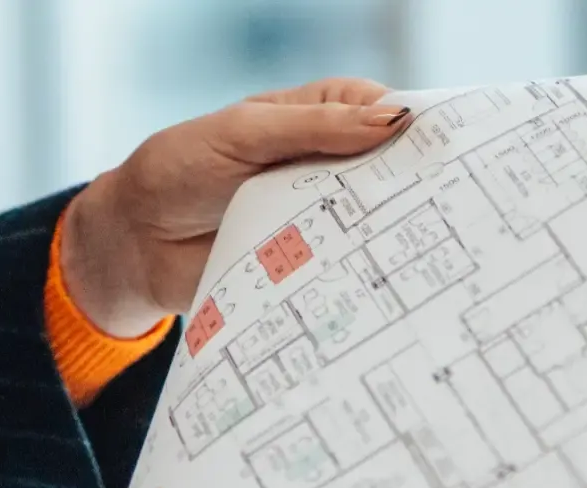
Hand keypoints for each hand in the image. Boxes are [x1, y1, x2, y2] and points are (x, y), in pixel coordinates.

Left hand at [62, 79, 414, 335]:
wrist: (132, 243)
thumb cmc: (179, 169)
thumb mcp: (244, 134)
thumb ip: (313, 127)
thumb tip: (391, 120)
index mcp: (316, 116)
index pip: (381, 111)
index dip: (414, 125)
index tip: (448, 144)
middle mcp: (326, 163)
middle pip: (388, 168)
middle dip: (417, 182)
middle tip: (453, 198)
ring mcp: (319, 215)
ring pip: (373, 219)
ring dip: (394, 229)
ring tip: (428, 242)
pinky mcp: (308, 261)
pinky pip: (345, 263)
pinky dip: (362, 269)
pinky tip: (385, 277)